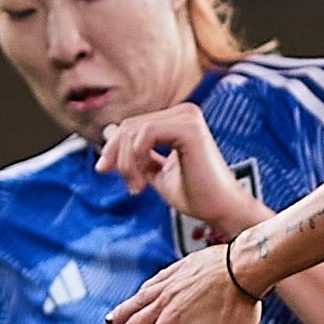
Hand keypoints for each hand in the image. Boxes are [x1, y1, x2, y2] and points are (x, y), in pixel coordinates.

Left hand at [97, 103, 269, 242]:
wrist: (220, 210)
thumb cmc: (195, 194)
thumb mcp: (156, 171)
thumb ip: (137, 154)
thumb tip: (109, 134)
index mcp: (179, 120)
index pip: (133, 125)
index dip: (113, 148)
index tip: (102, 170)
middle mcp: (185, 113)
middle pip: (129, 125)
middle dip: (118, 157)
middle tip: (128, 186)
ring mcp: (188, 117)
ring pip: (134, 131)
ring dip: (128, 163)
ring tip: (138, 187)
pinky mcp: (189, 128)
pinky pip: (146, 134)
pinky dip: (136, 159)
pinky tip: (143, 182)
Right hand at [99, 246, 261, 323]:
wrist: (246, 267)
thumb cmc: (237, 310)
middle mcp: (163, 306)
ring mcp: (169, 285)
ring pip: (138, 303)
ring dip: (123, 314)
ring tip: (110, 322)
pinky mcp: (179, 269)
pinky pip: (153, 283)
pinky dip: (142, 293)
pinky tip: (141, 294)